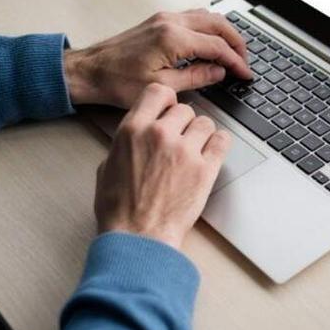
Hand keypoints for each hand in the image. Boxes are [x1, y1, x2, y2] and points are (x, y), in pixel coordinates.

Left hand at [64, 9, 250, 108]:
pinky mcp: (158, 21)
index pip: (217, 46)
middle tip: (244, 62)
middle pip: (218, 25)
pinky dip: (209, 28)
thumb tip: (218, 72)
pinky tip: (211, 43)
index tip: (245, 73)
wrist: (89, 71)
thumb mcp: (162, 87)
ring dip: (224, 33)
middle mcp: (170, 22)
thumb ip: (195, 77)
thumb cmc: (116, 81)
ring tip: (232, 53)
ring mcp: (164, 18)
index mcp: (173, 38)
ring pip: (207, 17)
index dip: (236, 61)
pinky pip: (193, 17)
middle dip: (236, 43)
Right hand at [94, 83, 230, 248]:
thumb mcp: (107, 167)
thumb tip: (135, 137)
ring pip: (205, 123)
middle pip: (185, 109)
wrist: (139, 237)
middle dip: (183, 123)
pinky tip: (212, 151)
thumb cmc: (120, 210)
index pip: (158, 92)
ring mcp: (185, 151)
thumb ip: (125, 144)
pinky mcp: (206, 169)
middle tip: (180, 140)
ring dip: (201, 134)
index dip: (166, 100)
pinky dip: (219, 143)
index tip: (169, 110)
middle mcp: (160, 135)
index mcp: (133, 130)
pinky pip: (222, 141)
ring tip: (195, 150)